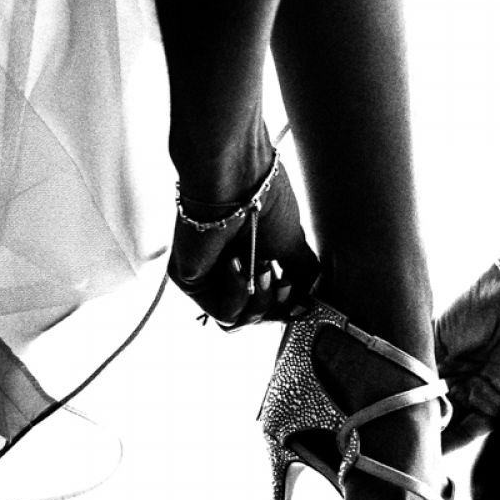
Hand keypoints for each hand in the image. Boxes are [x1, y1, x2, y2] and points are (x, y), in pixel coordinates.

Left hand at [170, 151, 319, 327]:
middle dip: (277, 306)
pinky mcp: (191, 281)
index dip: (287, 306)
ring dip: (260, 302)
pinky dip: (239, 293)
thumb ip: (303, 274)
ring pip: (239, 321)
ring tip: (261, 269)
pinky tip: (239, 264)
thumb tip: (308, 301)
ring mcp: (208, 276)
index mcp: (250, 257)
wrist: (234, 179)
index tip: (301, 297)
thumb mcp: (293, 243)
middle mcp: (228, 267)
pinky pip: (224, 313)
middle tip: (282, 281)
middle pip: (254, 316)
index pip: (267, 301)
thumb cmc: (262, 198)